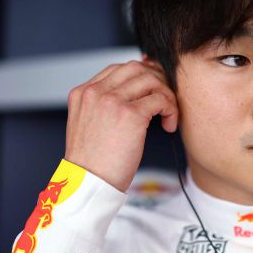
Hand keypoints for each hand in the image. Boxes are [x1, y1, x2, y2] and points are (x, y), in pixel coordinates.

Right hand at [64, 60, 178, 191]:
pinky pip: (160, 99)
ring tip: (167, 115)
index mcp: (82, 93)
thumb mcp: (88, 125)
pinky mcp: (130, 114)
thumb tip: (132, 94)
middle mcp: (95, 92)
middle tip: (165, 99)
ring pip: (151, 80)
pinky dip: (170, 109)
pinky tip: (168, 124)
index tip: (152, 90)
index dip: (140, 76)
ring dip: (165, 95)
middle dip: (156, 80)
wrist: (88, 185)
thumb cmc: (92, 163)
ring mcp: (112, 101)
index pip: (117, 69)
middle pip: (136, 68)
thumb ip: (103, 106)